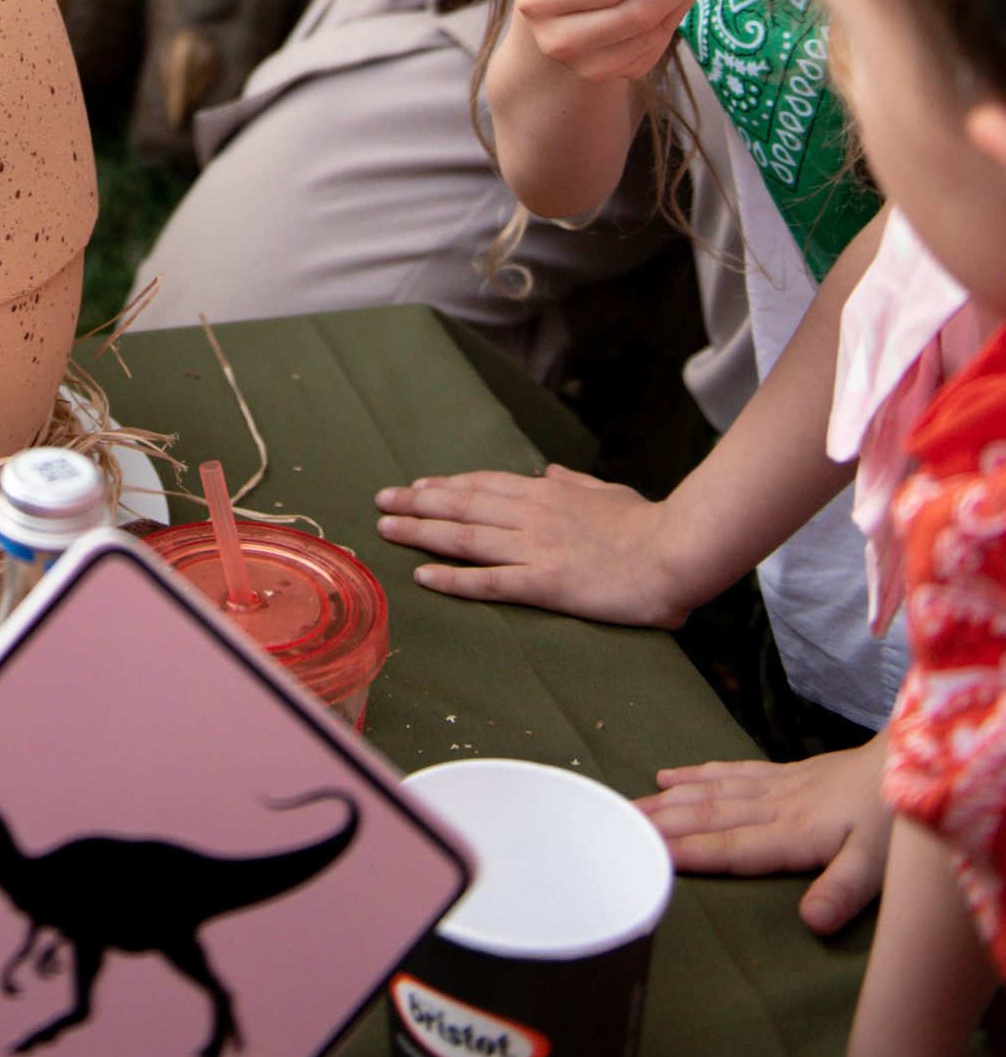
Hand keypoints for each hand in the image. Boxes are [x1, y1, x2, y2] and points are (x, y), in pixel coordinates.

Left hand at [372, 459, 689, 623]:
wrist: (675, 550)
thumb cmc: (649, 524)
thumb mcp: (608, 492)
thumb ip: (576, 484)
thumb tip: (551, 473)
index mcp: (548, 493)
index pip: (483, 485)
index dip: (446, 485)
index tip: (418, 485)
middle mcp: (532, 515)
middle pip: (461, 506)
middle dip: (417, 503)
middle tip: (381, 501)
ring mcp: (536, 548)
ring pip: (464, 538)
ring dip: (420, 532)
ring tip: (386, 530)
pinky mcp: (546, 583)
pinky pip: (489, 582)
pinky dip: (452, 579)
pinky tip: (424, 576)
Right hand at [645, 739, 892, 935]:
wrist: (910, 761)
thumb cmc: (896, 821)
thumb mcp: (879, 866)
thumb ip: (843, 892)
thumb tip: (811, 923)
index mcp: (793, 834)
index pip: (730, 847)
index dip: (688, 851)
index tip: (646, 853)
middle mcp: (775, 807)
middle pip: (709, 816)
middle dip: (662, 823)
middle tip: (617, 826)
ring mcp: (777, 786)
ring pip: (712, 792)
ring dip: (670, 800)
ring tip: (630, 805)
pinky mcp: (785, 773)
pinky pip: (731, 771)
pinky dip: (698, 774)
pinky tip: (671, 775)